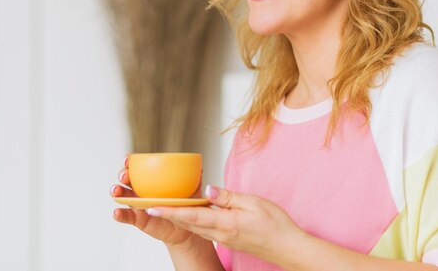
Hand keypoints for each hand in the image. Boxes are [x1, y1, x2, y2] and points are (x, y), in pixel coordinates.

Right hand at [110, 155, 203, 250]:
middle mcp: (141, 189)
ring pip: (122, 195)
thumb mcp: (191, 189)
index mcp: (151, 179)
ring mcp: (137, 203)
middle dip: (122, 174)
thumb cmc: (186, 204)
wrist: (186, 227)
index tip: (128, 160)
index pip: (137, 166)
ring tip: (116, 191)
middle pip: (126, 178)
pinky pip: (125, 216)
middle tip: (125, 176)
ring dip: (116, 191)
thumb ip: (193, 177)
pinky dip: (119, 214)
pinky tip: (117, 212)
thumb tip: (198, 165)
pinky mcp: (137, 218)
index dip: (130, 161)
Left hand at [146, 186, 303, 261]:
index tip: (153, 205)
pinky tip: (189, 212)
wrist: (287, 248)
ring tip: (163, 206)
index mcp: (225, 223)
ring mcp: (223, 237)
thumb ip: (227, 197)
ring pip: (194, 226)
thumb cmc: (275, 224)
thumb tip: (207, 189)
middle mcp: (220, 233)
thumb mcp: (253, 203)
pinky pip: (204, 228)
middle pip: (188, 222)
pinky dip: (191, 220)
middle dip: (168, 213)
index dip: (171, 210)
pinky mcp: (227, 238)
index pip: (192, 215)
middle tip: (150, 202)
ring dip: (178, 217)